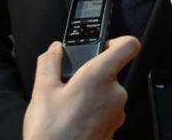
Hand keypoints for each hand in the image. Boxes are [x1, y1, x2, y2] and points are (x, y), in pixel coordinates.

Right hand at [23, 36, 139, 139]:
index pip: (128, 45)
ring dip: (91, 96)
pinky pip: (106, 113)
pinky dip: (93, 113)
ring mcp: (118, 113)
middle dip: (91, 76)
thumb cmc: (51, 132)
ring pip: (107, 94)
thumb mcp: (42, 92)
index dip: (118, 41)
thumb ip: (50, 63)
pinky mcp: (114, 129)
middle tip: (69, 87)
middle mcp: (115, 92)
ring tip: (68, 108)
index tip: (103, 46)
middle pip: (111, 73)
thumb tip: (55, 49)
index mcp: (100, 76)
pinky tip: (74, 122)